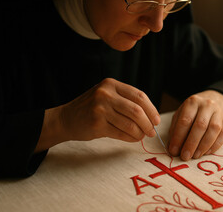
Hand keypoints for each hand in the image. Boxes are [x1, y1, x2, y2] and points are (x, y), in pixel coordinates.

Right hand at [35, 78, 159, 151]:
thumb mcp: (107, 96)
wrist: (66, 119)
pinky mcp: (96, 124)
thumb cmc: (91, 109)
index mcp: (111, 84)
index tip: (156, 120)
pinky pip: (121, 133)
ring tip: (142, 136)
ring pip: (130, 123)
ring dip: (140, 132)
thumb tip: (152, 116)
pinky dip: (130, 138)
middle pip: (137, 110)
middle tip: (152, 131)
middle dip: (148, 123)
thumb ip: (126, 101)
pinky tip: (133, 139)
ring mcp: (100, 108)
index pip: (139, 96)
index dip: (151, 109)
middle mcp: (105, 94)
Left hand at [168, 90, 222, 160]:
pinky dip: (215, 146)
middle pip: (200, 125)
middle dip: (191, 143)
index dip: (178, 137)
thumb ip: (175, 129)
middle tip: (185, 156)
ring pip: (213, 130)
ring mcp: (219, 112)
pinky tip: (206, 152)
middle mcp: (207, 105)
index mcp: (192, 102)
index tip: (174, 151)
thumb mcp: (181, 114)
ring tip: (195, 156)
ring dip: (203, 146)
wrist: (214, 100)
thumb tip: (173, 147)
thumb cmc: (193, 111)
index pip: (185, 120)